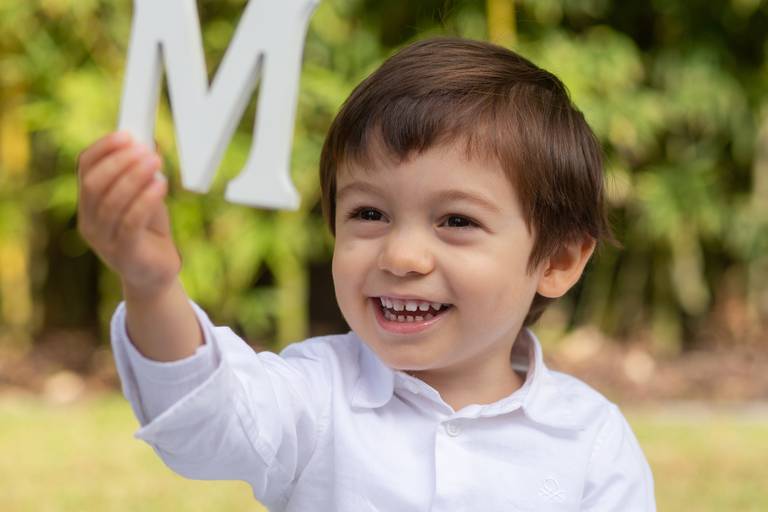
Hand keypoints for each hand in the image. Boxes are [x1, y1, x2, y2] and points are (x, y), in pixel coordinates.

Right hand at [77, 132, 180, 297]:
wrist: (155, 274)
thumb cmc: (149, 233)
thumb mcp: (143, 198)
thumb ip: (142, 176)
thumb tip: (149, 143)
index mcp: (88, 204)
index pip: (84, 169)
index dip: (104, 148)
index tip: (128, 134)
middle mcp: (89, 222)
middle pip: (94, 184)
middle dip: (121, 162)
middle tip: (146, 150)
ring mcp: (104, 240)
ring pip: (112, 202)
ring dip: (135, 177)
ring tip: (156, 163)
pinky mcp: (124, 253)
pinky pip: (130, 221)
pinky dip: (145, 199)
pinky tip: (161, 185)